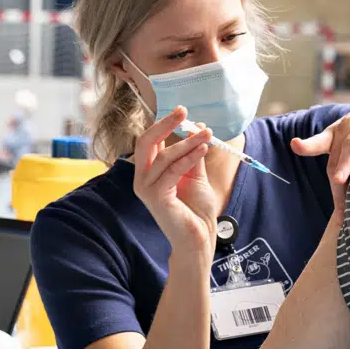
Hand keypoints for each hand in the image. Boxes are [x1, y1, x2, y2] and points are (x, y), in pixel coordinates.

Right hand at [132, 107, 216, 252]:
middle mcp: (142, 179)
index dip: (164, 124)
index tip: (182, 111)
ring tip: (208, 135)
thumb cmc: (195, 209)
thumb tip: (196, 127)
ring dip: (187, 142)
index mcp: (148, 172)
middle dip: (164, 124)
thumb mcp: (195, 175)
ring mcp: (145, 188)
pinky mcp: (156, 197)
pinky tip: (203, 149)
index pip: (149, 141)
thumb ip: (192, 153)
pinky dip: (189, 157)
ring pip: (164, 156)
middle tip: (183, 111)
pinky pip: (173, 170)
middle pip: (145, 142)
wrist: (198, 238)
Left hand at [291, 92, 349, 208]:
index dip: (308, 145)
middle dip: (336, 179)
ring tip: (341, 178)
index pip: (320, 144)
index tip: (295, 145)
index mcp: (336, 135)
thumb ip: (345, 169)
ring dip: (346, 161)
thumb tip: (340, 207)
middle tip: (336, 207)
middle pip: (337, 155)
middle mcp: (348, 128)